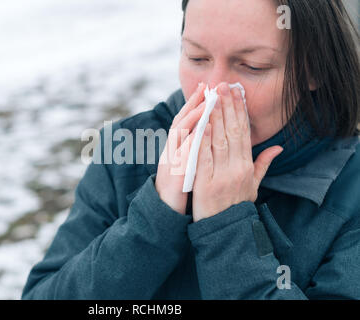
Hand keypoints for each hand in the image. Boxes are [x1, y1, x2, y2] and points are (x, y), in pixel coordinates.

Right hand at [155, 82, 205, 213]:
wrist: (166, 211)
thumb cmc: (181, 188)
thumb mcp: (190, 166)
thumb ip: (197, 150)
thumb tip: (206, 137)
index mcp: (178, 148)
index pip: (188, 122)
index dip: (197, 104)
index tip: (208, 89)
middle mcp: (172, 151)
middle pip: (182, 122)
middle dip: (193, 103)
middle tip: (205, 86)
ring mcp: (171, 161)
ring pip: (179, 134)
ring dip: (192, 117)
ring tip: (205, 103)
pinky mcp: (172, 174)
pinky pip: (180, 155)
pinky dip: (190, 142)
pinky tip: (199, 131)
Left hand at [192, 82, 282, 221]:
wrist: (225, 229)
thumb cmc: (237, 205)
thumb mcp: (254, 185)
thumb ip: (263, 164)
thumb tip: (278, 148)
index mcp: (247, 166)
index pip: (244, 133)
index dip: (240, 111)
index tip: (237, 93)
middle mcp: (237, 168)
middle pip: (232, 132)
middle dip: (228, 107)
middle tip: (224, 85)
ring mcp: (222, 175)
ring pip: (219, 141)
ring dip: (215, 117)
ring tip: (212, 97)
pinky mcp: (206, 183)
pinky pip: (204, 158)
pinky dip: (203, 141)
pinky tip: (202, 124)